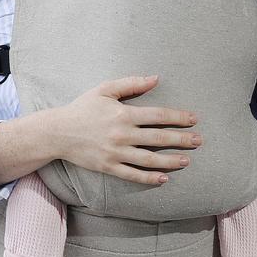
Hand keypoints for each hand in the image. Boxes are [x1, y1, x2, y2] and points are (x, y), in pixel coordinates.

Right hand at [51, 74, 202, 184]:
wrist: (58, 132)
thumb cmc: (83, 108)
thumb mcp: (105, 89)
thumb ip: (132, 83)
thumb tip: (156, 78)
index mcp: (124, 113)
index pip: (158, 115)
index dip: (178, 117)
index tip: (194, 119)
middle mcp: (123, 134)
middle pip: (159, 138)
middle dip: (181, 139)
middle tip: (199, 140)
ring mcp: (116, 153)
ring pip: (149, 159)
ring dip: (171, 160)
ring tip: (187, 160)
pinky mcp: (109, 167)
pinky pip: (133, 175)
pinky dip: (149, 178)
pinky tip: (164, 178)